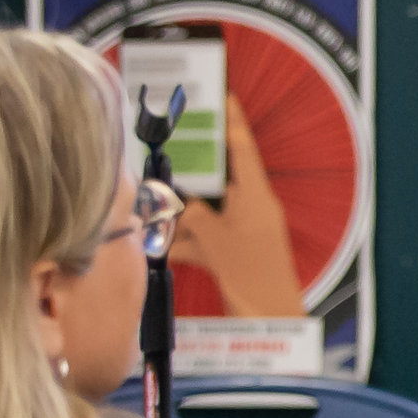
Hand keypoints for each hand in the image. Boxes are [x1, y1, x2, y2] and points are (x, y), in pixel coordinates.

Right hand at [168, 94, 306, 320]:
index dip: (231, 120)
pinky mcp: (232, 253)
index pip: (242, 148)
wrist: (267, 322)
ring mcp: (242, 231)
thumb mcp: (216, 242)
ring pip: (205, 210)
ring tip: (149, 202)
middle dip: (189, 170)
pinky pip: (203, 237)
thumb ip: (193, 216)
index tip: (222, 94)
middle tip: (165, 150)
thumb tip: (175, 199)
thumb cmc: (253, 279)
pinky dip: (182, 240)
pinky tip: (157, 243)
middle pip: (217, 178)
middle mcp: (251, 208)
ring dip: (179, 211)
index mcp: (256, 197)